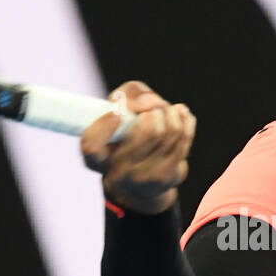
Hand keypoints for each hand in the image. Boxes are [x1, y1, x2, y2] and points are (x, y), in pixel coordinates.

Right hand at [81, 80, 195, 214]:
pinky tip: (179, 114)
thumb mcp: (116, 113)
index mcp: (96, 160)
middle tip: (153, 106)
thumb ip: (127, 95)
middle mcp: (117, 174)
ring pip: (170, 131)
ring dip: (169, 112)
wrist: (141, 180)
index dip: (105, 125)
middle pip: (149, 131)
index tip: (116, 112)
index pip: (92, 147)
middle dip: (155, 108)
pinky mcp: (168, 177)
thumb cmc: (124, 135)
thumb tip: (150, 102)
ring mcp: (144, 179)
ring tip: (165, 110)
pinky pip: (183, 138)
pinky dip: (184, 119)